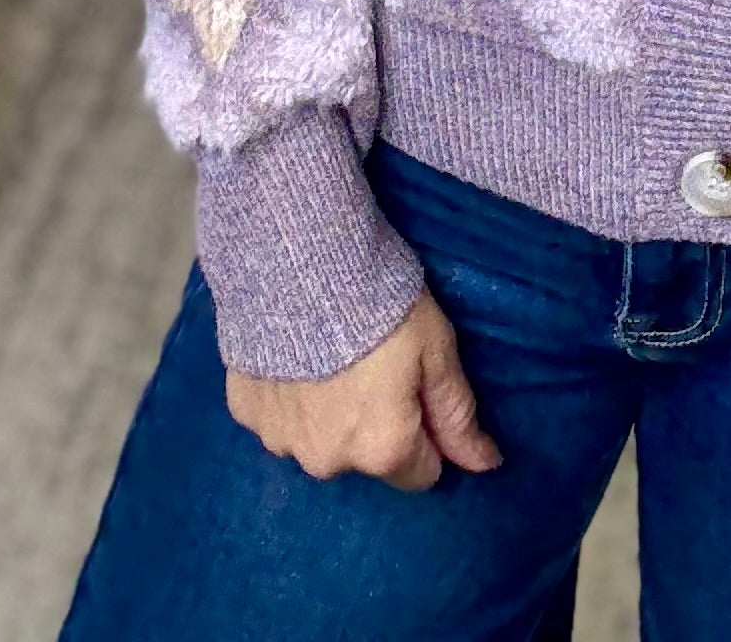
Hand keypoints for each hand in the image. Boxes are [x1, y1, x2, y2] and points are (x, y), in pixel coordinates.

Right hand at [225, 292, 502, 490]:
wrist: (298, 257)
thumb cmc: (382, 303)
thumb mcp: (436, 350)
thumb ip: (458, 415)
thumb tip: (486, 466)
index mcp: (381, 452)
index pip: (421, 473)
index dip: (427, 431)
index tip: (417, 384)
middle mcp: (327, 463)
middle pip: (367, 457)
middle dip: (376, 423)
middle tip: (373, 362)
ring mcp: (278, 440)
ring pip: (319, 440)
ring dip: (329, 413)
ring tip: (330, 353)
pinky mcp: (243, 411)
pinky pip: (278, 416)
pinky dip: (289, 394)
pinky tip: (294, 350)